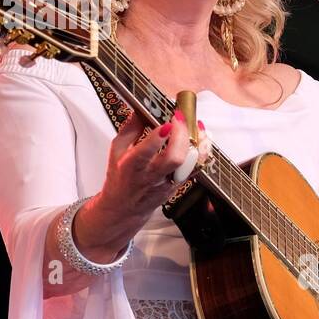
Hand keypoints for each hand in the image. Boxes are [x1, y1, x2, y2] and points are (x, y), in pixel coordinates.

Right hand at [74, 110, 199, 259]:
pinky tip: (203, 138)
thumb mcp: (116, 151)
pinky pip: (195, 169)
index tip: (166, 124)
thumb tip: (139, 110)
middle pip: (173, 159)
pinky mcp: (178, 186)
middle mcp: (150, 176)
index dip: (157, 138)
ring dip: (197, 143)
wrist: (124, 208)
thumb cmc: (120, 178)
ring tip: (197, 125)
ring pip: (189, 165)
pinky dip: (202, 152)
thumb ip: (129, 129)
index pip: (144, 153)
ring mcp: (167, 183)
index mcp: (131, 167)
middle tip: (180, 118)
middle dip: (181, 136)